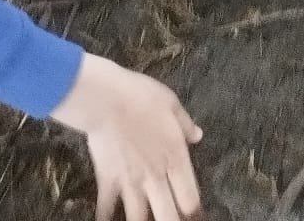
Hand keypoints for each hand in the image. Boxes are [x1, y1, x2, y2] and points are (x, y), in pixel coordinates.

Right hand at [51, 55, 202, 220]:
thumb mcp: (171, 103)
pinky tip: (106, 220)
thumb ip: (185, 124)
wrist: (106, 100)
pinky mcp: (108, 181)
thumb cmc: (141, 96)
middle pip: (167, 216)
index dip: (194, 213)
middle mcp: (155, 176)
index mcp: (175, 157)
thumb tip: (197, 135)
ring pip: (138, 219)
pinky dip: (106, 216)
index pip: (190, 198)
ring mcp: (130, 182)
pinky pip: (107, 207)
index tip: (195, 216)